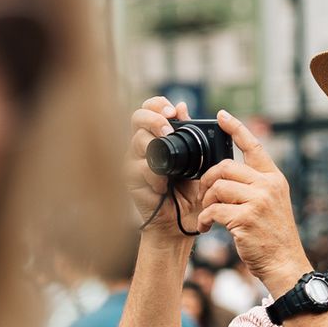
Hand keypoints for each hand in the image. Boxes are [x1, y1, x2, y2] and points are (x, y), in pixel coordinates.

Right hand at [127, 96, 198, 235]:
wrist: (184, 222)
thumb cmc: (190, 191)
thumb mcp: (197, 160)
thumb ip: (189, 135)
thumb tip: (181, 106)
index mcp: (158, 136)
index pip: (149, 109)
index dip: (157, 104)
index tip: (173, 111)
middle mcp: (142, 145)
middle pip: (137, 118)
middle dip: (154, 119)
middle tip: (168, 129)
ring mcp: (134, 161)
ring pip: (137, 141)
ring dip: (156, 150)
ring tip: (171, 169)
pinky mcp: (130, 180)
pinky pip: (138, 168)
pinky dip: (153, 176)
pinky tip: (163, 187)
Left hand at [196, 110, 310, 294]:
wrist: (285, 264)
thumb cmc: (273, 237)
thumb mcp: (270, 204)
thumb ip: (254, 186)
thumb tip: (223, 174)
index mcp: (274, 178)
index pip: (253, 146)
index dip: (235, 128)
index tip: (221, 116)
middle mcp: (268, 185)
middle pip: (225, 166)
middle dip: (208, 180)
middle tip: (205, 196)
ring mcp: (258, 201)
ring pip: (217, 188)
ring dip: (206, 203)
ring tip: (208, 216)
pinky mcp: (246, 218)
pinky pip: (214, 211)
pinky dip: (206, 220)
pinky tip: (208, 228)